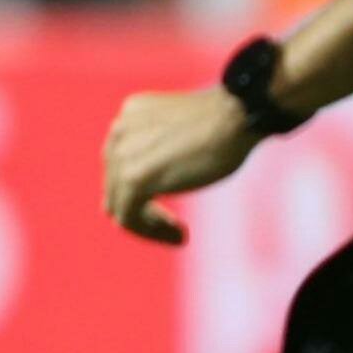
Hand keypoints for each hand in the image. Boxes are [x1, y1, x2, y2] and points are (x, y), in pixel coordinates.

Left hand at [102, 88, 266, 246]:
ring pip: (118, 204)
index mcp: (129, 116)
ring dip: (148, 225)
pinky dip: (150, 232)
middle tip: (175, 225)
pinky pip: (128, 217)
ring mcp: (122, 155)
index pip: (121, 163)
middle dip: (143, 208)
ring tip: (179, 234)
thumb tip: (158, 174)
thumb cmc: (227, 124)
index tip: (170, 205)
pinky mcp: (133, 177)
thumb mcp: (182, 131)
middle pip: (116, 184)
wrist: (236, 116)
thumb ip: (161, 146)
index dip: (142, 188)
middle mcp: (119, 132)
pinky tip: (180, 236)